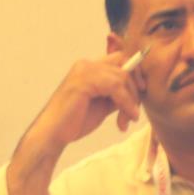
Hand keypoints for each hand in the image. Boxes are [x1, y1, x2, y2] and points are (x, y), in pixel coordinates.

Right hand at [6, 49, 144, 194]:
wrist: (52, 135)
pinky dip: (125, 104)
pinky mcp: (84, 81)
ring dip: (130, 101)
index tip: (140, 95)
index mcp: (88, 68)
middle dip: (135, 89)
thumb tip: (138, 91)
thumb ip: (116, 94)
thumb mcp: (102, 105)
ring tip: (126, 120)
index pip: (120, 59)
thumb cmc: (74, 122)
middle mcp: (86, 64)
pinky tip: (124, 120)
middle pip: (125, 65)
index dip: (134, 75)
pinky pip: (116, 86)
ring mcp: (84, 71)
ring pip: (123, 76)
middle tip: (134, 114)